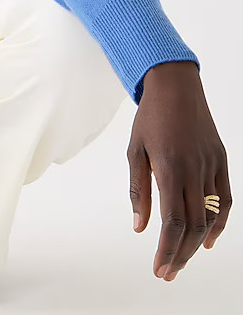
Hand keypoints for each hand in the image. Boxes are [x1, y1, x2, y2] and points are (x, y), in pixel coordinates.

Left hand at [127, 60, 231, 281]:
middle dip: (180, 254)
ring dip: (196, 244)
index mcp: (170, 167)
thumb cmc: (150, 118)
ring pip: (209, 217)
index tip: (159, 268)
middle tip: (167, 272)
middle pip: (192, 225)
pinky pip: (225, 200)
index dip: (167, 249)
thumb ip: (139, 190)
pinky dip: (218, 224)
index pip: (172, 221)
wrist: (176, 88)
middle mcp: (194, 170)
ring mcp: (211, 166)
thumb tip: (140, 228)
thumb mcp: (135, 151)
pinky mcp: (222, 162)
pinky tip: (205, 240)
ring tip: (181, 259)